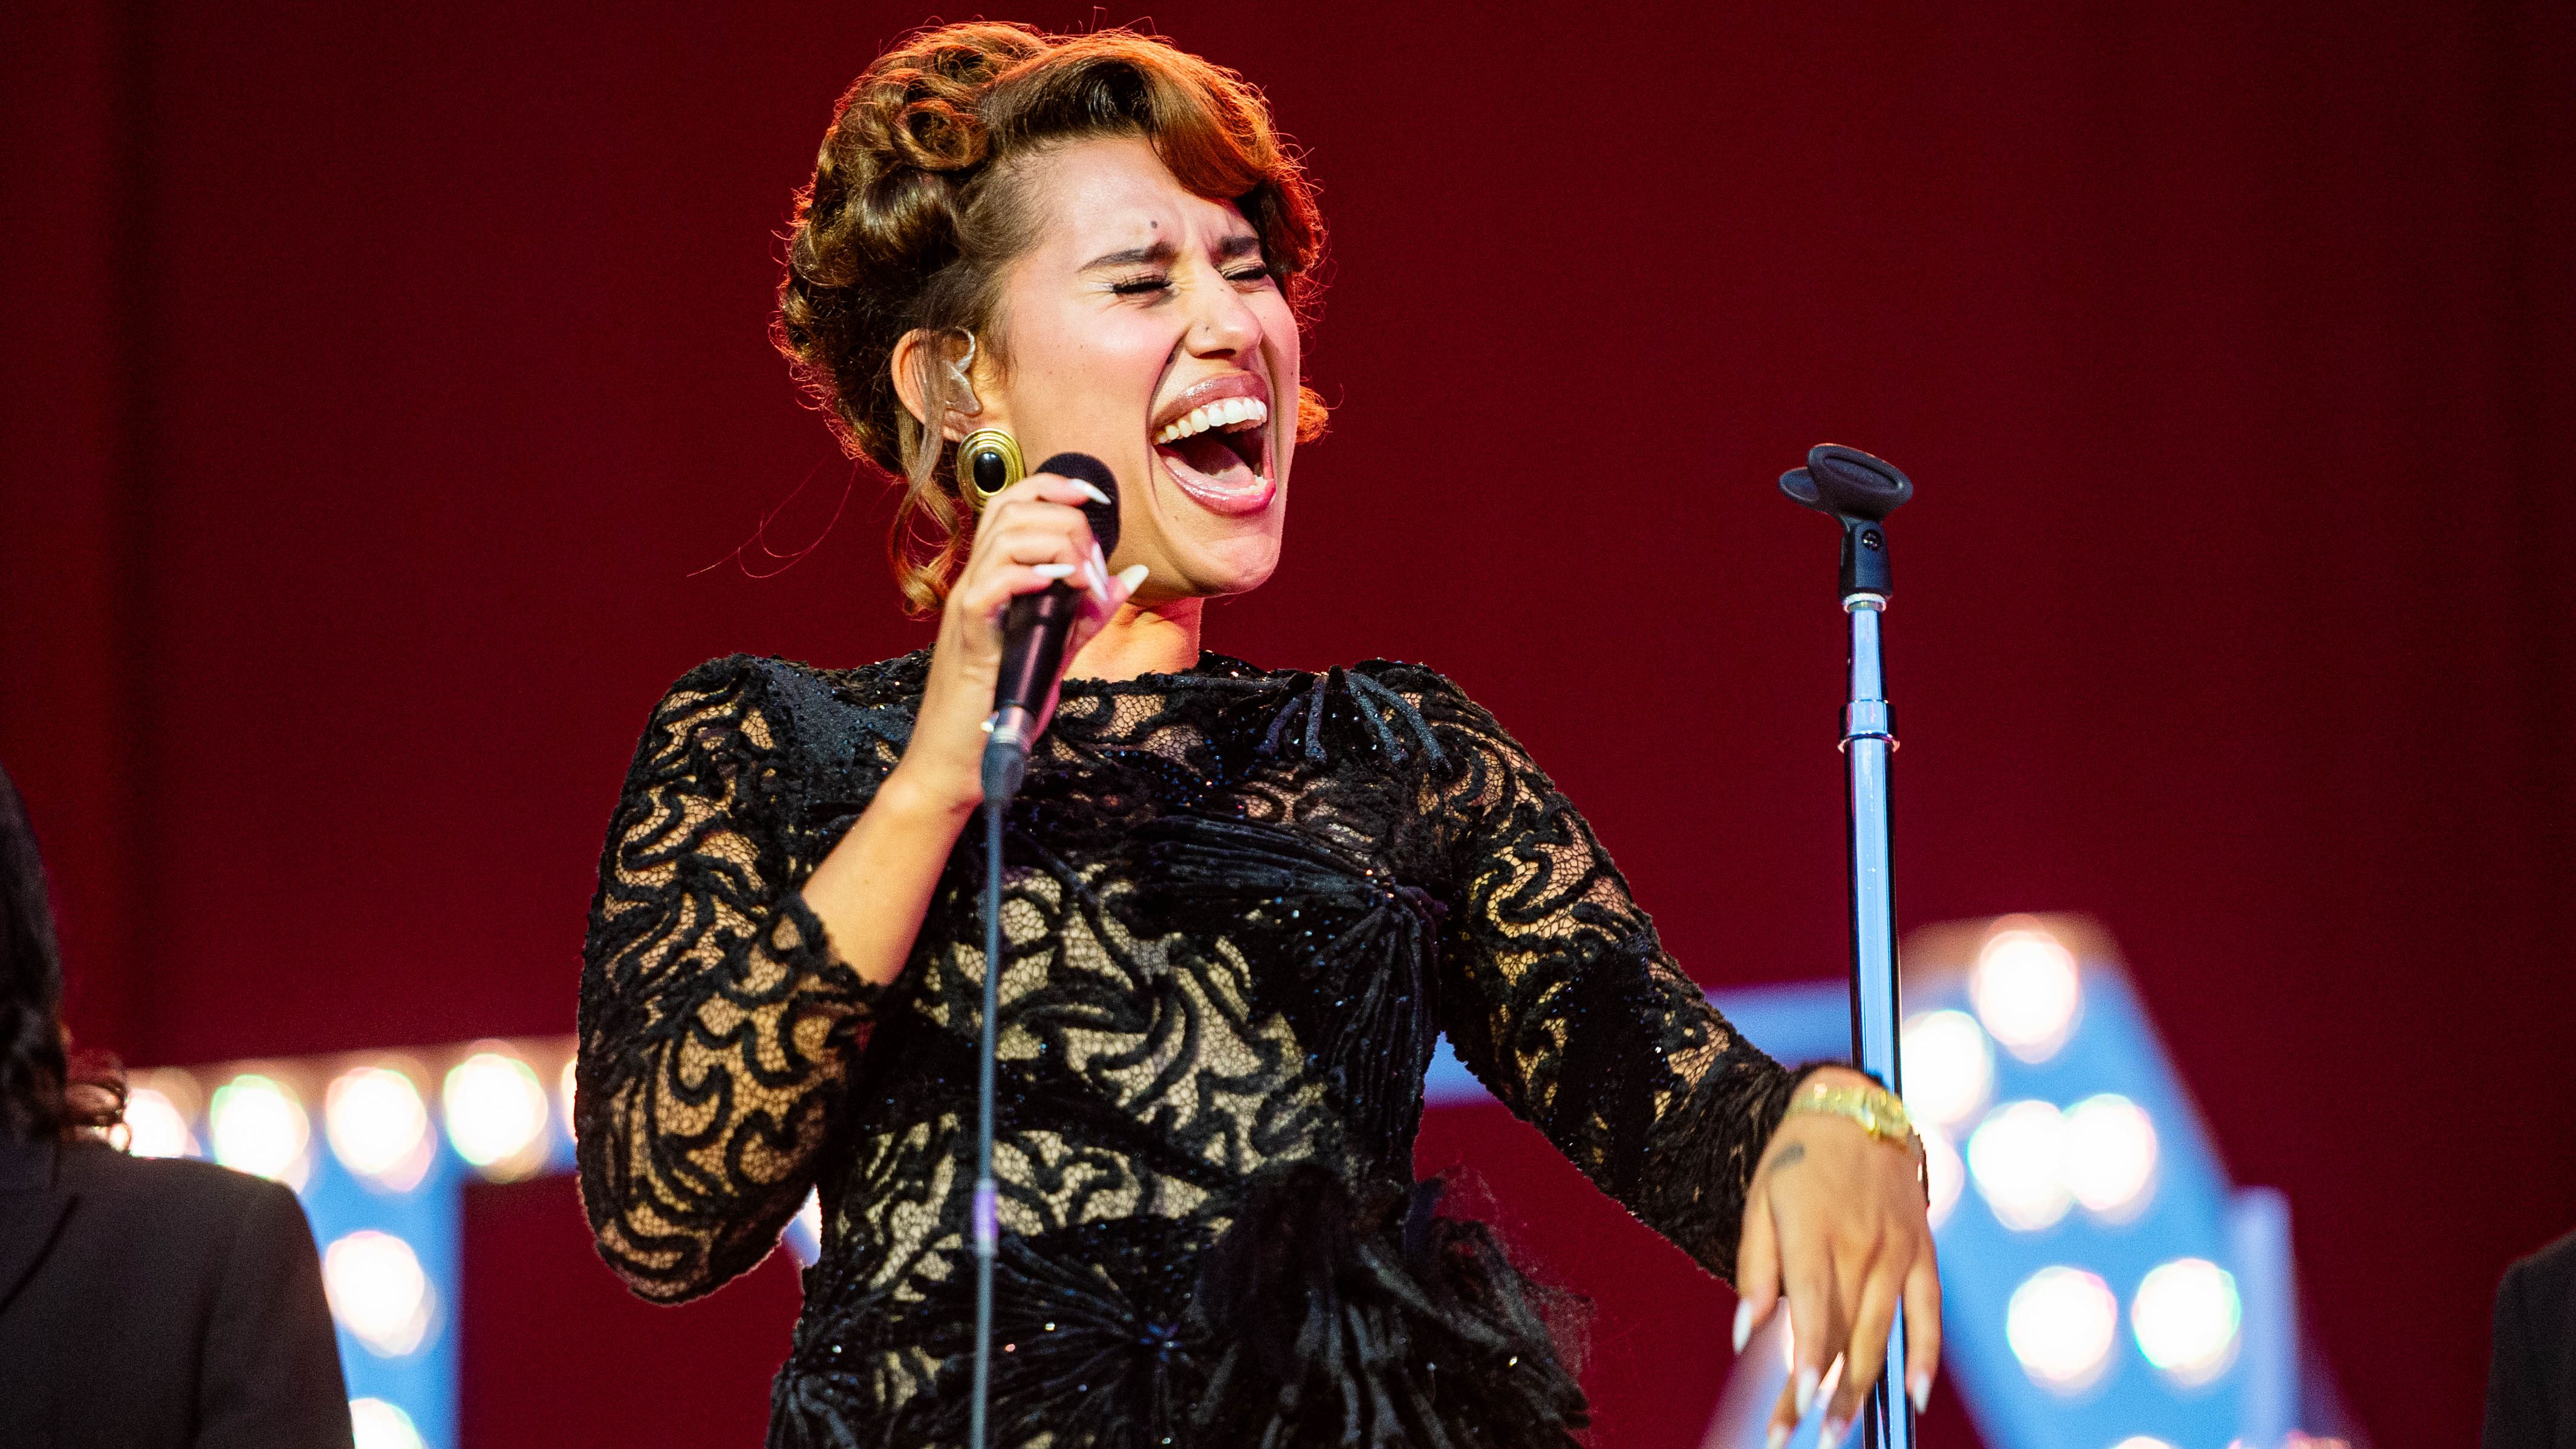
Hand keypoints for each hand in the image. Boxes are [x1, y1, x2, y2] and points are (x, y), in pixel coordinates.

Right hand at [895, 471, 1141, 811]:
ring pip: (1005, 538)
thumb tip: (1131, 574)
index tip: (1097, 496)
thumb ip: (1089, 612)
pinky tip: (1056, 586)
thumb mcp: (1057, 649)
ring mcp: (967, 605)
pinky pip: (990, 585)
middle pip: (1013, 508)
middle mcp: (975, 581)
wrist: (957, 759)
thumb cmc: (1002, 706)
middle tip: (1093, 570)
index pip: (1014, 502)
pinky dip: (1027, 575)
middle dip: (1068, 522)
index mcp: (993, 577)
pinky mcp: (969, 636)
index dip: (1055, 485)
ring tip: (1083, 582)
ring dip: (1057, 547)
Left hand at [1732, 1067, 1942, 1447]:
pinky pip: (1929, 1311)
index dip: (1807, 1364)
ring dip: (1864, 1387)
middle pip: (1843, 1335)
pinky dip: (1925, 1355)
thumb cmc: (1796, 1158)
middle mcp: (1860, 1246)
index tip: (1796, 1408)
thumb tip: (1745, 1332)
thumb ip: (1754, 1268)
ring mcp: (1897, 1251)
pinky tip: (1913, 1396)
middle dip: (1824, 1393)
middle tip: (1803, 1439)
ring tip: (1843, 1431)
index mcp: (1813, 1234)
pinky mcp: (1922, 1250)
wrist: (1855, 1106)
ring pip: (1882, 1333)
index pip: (1812, 1313)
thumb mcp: (1759, 1200)